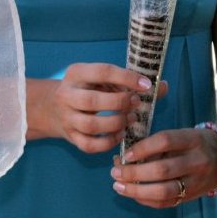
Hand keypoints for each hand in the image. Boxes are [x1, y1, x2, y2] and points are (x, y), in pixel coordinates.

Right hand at [27, 63, 167, 153]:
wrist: (53, 107)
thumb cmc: (89, 88)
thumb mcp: (105, 79)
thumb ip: (131, 82)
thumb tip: (163, 87)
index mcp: (76, 72)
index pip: (102, 72)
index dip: (126, 78)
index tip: (146, 85)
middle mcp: (67, 94)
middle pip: (92, 101)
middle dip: (120, 103)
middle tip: (137, 103)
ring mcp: (66, 117)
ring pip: (90, 126)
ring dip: (116, 123)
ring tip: (131, 119)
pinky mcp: (69, 136)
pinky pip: (88, 145)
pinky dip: (107, 142)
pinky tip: (120, 135)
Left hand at [110, 128, 216, 207]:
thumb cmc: (194, 141)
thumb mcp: (181, 133)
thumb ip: (157, 143)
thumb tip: (123, 155)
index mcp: (193, 138)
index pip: (165, 141)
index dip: (142, 148)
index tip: (125, 153)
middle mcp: (198, 160)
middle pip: (163, 169)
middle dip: (134, 173)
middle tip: (115, 171)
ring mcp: (197, 181)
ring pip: (164, 191)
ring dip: (137, 190)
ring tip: (119, 185)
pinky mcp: (193, 196)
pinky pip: (166, 202)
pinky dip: (146, 200)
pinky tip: (133, 193)